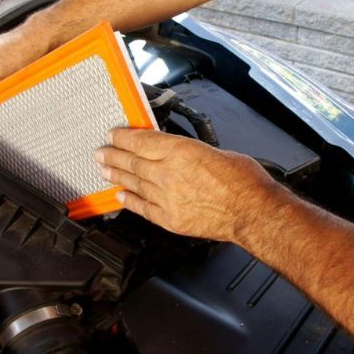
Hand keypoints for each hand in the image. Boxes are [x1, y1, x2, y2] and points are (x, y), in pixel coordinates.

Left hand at [95, 128, 291, 242]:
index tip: (114, 134)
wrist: (252, 212)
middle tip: (101, 152)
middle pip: (132, 161)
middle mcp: (168, 173)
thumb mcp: (216, 151)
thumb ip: (191, 151)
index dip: (124, 137)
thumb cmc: (244, 181)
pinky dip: (130, 201)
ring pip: (133, 184)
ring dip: (116, 176)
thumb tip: (180, 152)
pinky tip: (121, 197)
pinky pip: (143, 208)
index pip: (142, 141)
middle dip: (113, 155)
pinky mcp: (170, 218)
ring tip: (104, 171)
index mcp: (180, 151)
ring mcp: (166, 197)